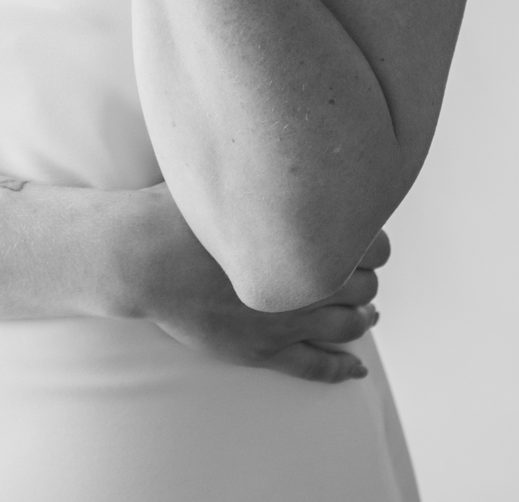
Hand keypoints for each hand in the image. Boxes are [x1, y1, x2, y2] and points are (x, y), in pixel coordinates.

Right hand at [134, 185, 385, 384]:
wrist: (144, 255)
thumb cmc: (179, 211)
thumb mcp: (232, 178)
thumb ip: (267, 174)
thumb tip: (284, 147)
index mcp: (301, 236)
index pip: (369, 243)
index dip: (373, 242)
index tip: (365, 236)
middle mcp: (303, 282)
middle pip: (364, 285)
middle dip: (369, 279)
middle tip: (365, 272)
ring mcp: (285, 320)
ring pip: (347, 326)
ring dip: (363, 319)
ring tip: (368, 314)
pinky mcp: (263, 350)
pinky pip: (315, 367)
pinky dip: (342, 369)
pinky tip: (356, 368)